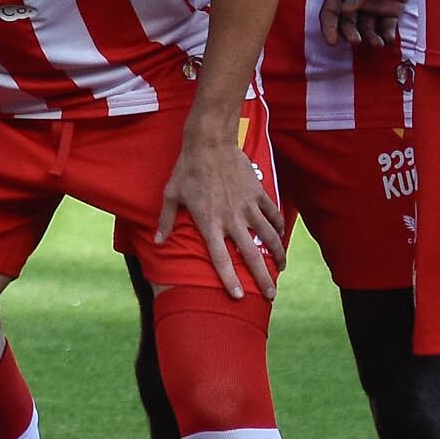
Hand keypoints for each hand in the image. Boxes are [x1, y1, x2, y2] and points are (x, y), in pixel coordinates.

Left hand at [151, 119, 283, 300]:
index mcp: (209, 223)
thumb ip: (166, 221)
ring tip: (281, 269)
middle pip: (252, 255)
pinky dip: (278, 227)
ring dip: (278, 255)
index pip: (221, 259)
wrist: (210, 142)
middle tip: (271, 296)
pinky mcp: (258, 193)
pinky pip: (273, 214)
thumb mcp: (171, 195)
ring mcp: (248, 206)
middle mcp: (232, 219)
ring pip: (269, 237)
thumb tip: (158, 242)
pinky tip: (280, 237)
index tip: (240, 296)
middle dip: (263, 278)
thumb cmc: (187, 169)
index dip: (230, 280)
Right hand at [322, 0, 417, 47]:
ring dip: (370, 38)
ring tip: (377, 43)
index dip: (329, 27)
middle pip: (347, 23)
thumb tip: (347, 9)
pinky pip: (387, 26)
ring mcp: (374, 4)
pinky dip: (387, 34)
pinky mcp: (392, 7)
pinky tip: (389, 38)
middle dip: (350, 34)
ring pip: (367, 28)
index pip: (331, 11)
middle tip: (358, 40)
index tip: (332, 41)